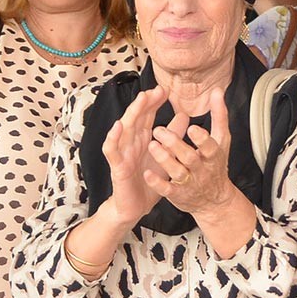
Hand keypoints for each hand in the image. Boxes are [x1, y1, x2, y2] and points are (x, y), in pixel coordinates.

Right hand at [101, 86, 167, 225]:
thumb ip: (173, 136)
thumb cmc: (148, 180)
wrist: (135, 207)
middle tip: (155, 90)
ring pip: (124, 129)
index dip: (154, 103)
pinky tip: (118, 126)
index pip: (147, 116)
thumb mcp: (165, 156)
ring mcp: (123, 154)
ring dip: (132, 113)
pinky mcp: (116, 167)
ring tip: (141, 100)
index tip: (164, 90)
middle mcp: (131, 143)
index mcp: (142, 139)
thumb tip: (185, 115)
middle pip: (136, 118)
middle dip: (145, 103)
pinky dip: (113, 138)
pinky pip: (112, 150)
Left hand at [143, 86, 236, 214]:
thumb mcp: (222, 140)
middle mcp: (202, 169)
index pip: (210, 146)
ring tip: (152, 145)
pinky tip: (147, 173)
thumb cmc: (215, 164)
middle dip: (175, 144)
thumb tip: (217, 91)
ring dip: (164, 159)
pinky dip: (157, 182)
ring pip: (177, 172)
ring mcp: (189, 182)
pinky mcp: (177, 194)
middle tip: (159, 130)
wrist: (214, 200)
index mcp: (213, 155)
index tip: (191, 128)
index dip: (201, 138)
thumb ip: (219, 116)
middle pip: (190, 157)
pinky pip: (167, 190)